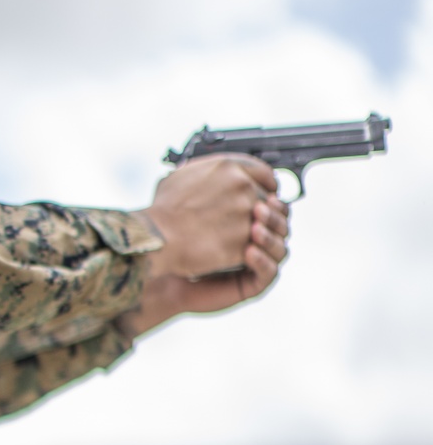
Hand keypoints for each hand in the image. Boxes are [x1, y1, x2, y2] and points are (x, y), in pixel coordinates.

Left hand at [118, 157, 288, 337]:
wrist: (161, 262)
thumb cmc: (174, 227)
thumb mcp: (190, 194)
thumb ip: (211, 178)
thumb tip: (231, 160)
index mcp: (247, 218)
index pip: (274, 204)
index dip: (273, 195)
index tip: (268, 186)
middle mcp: (255, 240)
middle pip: (282, 224)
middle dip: (274, 215)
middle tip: (259, 208)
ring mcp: (255, 262)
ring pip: (281, 248)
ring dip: (271, 237)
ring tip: (254, 230)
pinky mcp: (249, 284)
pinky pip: (268, 274)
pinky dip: (263, 262)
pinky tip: (249, 252)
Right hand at [139, 154, 283, 279]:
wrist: (157, 237)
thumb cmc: (163, 209)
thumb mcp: (181, 176)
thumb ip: (205, 172)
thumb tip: (210, 175)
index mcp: (228, 167)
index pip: (264, 172)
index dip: (266, 185)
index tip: (265, 193)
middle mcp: (241, 186)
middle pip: (267, 199)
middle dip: (260, 210)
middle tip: (249, 220)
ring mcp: (246, 214)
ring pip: (266, 224)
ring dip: (259, 231)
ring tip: (245, 238)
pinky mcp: (245, 241)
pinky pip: (257, 245)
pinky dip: (249, 250)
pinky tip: (238, 253)